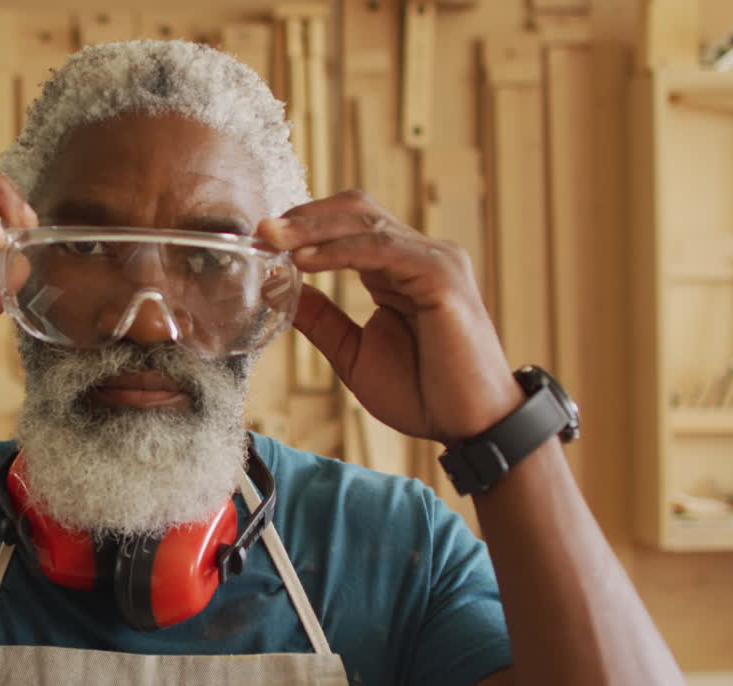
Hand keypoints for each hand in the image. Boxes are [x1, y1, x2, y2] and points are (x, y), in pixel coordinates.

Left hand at [257, 190, 521, 442]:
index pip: (349, 223)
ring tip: (273, 237)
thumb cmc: (423, 393)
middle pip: (355, 211)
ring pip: (366, 223)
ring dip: (313, 228)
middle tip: (260, 229)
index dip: (304, 225)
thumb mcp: (354, 353)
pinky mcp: (442, 277)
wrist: (472, 426)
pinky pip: (382, 250)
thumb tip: (283, 292)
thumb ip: (322, 320)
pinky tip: (306, 261)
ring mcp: (435, 261)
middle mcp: (419, 254)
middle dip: (303, 217)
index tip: (261, 238)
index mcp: (400, 268)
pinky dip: (340, 250)